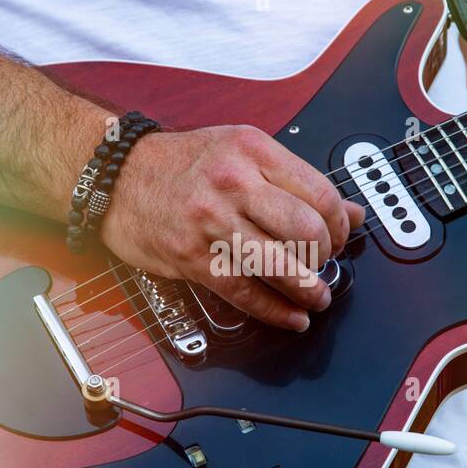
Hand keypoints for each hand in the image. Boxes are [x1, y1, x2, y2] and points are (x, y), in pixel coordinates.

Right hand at [99, 125, 365, 329]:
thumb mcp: (241, 153)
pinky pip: (245, 291)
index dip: (339, 226)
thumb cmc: (180, 164)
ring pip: (279, 265)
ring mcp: (212, 221)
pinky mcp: (192, 256)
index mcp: (253, 150)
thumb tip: (349, 213)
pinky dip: (275, 311)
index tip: (339, 239)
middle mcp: (234, 182)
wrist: (117, 176)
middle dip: (326, 258)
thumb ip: (295, 181)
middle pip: (306, 230)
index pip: (320, 193)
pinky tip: (290, 317)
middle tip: (324, 267)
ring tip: (316, 299)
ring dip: (308, 292)